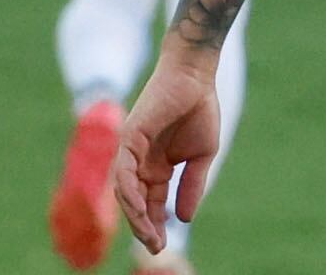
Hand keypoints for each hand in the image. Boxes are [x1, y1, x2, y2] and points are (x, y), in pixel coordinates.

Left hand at [112, 51, 221, 254]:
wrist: (196, 77)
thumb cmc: (200, 109)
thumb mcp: (202, 155)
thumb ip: (192, 185)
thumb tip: (185, 218)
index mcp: (157, 167)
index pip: (151, 203)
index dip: (156, 224)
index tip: (162, 245)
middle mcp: (140, 162)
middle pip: (135, 203)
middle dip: (143, 227)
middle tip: (155, 247)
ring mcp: (132, 151)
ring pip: (126, 192)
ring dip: (136, 216)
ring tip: (149, 235)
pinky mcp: (129, 139)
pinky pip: (124, 172)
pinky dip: (130, 193)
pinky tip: (140, 209)